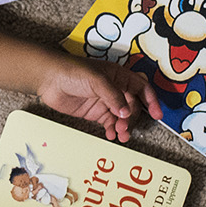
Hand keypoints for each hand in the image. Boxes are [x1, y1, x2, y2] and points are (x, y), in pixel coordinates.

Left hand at [37, 53, 160, 142]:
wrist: (48, 80)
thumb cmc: (72, 71)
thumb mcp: (96, 80)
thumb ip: (112, 96)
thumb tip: (126, 112)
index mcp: (119, 76)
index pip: (142, 88)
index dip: (151, 100)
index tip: (157, 114)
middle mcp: (115, 88)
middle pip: (133, 106)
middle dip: (132, 118)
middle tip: (125, 127)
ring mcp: (105, 101)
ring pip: (122, 117)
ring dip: (124, 126)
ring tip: (120, 135)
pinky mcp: (95, 112)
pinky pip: (109, 123)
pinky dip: (112, 130)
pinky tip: (111, 135)